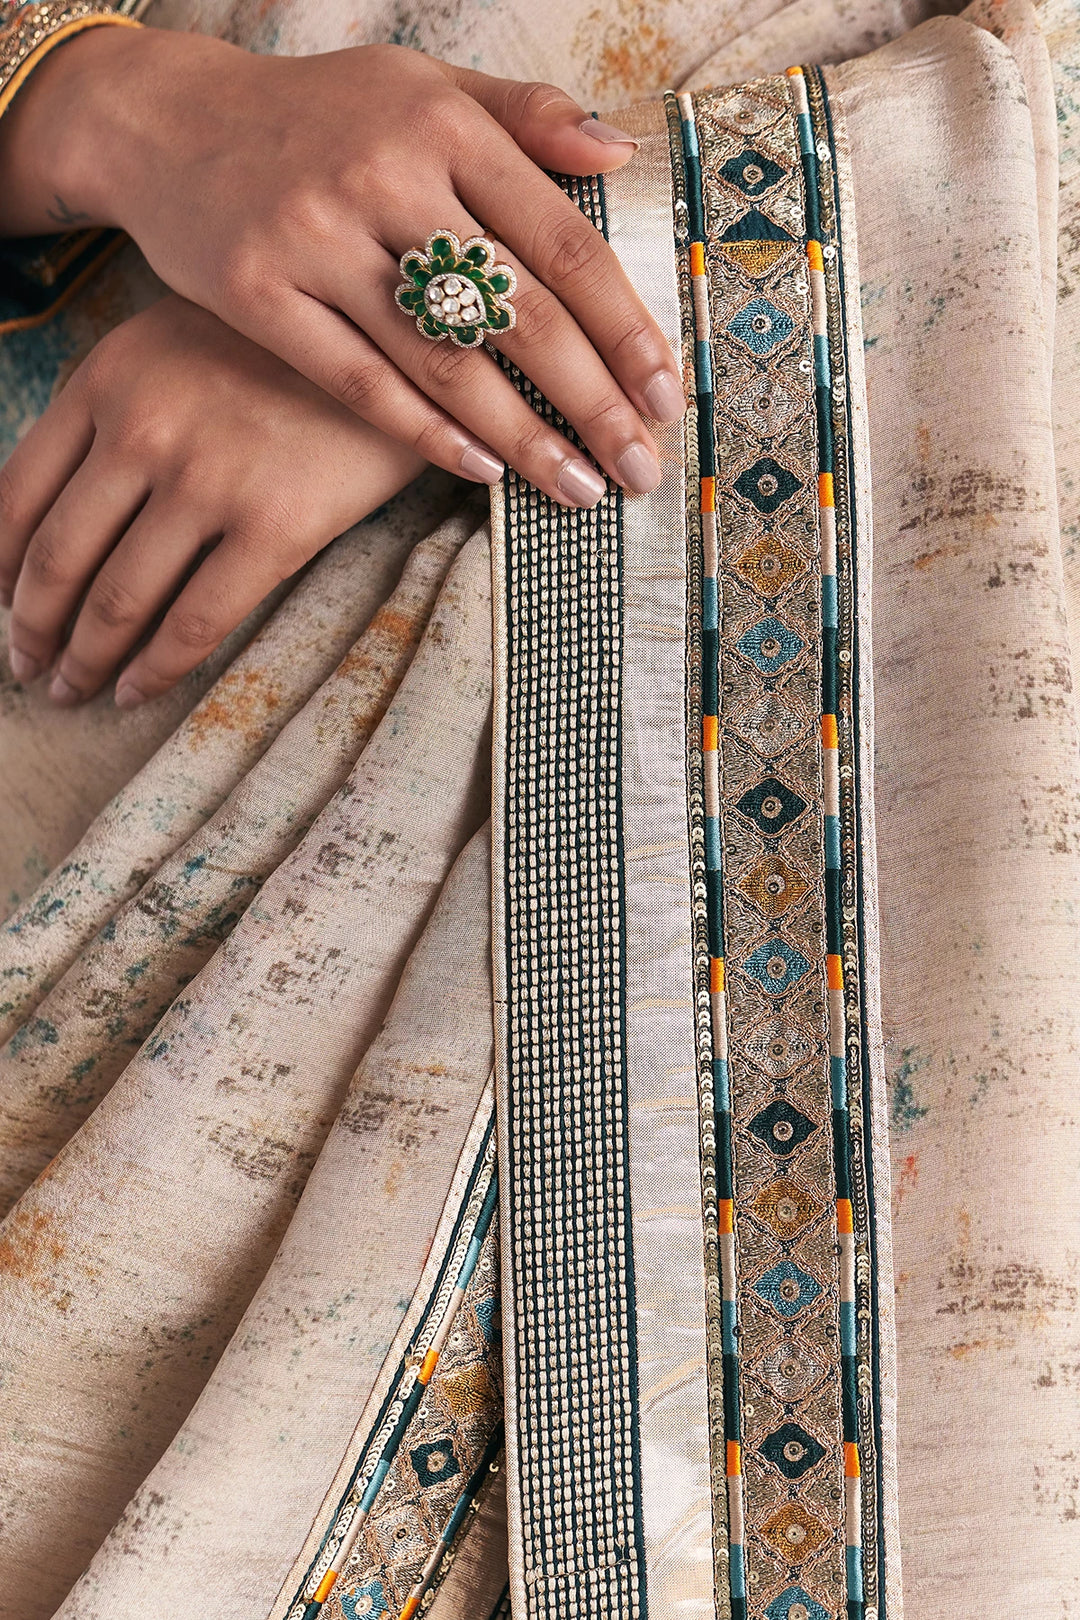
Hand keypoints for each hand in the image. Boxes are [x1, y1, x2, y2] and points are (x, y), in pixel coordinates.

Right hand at [0, 28, 685, 507]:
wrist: (166, 122)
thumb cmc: (318, 114)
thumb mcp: (421, 85)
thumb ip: (523, 114)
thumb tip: (620, 150)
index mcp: (443, 125)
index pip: (562, 242)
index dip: (625, 328)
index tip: (669, 395)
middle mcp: (384, 178)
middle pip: (518, 313)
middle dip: (594, 404)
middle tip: (641, 469)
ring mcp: (316, 239)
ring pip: (445, 362)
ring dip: (524, 439)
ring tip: (578, 490)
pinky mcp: (259, 294)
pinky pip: (361, 384)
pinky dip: (428, 433)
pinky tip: (484, 472)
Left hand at [0, 294, 425, 706]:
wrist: (405, 335)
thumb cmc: (288, 345)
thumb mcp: (176, 337)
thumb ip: (114, 402)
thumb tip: (63, 504)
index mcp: (107, 379)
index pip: (17, 495)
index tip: (1, 606)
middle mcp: (143, 428)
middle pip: (57, 558)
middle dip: (34, 629)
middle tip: (28, 668)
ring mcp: (207, 480)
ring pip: (117, 599)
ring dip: (85, 660)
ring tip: (74, 692)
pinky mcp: (275, 526)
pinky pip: (195, 621)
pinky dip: (154, 670)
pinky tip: (135, 692)